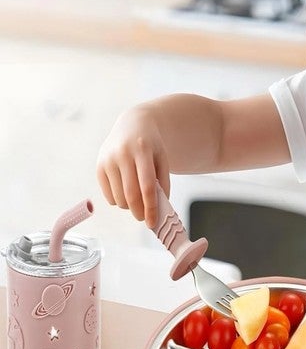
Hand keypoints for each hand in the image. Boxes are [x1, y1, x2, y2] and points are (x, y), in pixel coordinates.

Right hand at [96, 106, 169, 228]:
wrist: (133, 124)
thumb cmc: (151, 145)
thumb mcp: (162, 158)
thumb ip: (163, 182)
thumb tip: (159, 208)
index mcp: (142, 151)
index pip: (147, 187)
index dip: (150, 208)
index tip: (153, 223)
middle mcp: (122, 154)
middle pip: (131, 194)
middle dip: (139, 212)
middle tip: (144, 218)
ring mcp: (108, 160)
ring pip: (118, 197)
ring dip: (129, 206)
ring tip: (136, 201)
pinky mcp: (99, 166)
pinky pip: (108, 195)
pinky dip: (118, 201)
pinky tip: (125, 193)